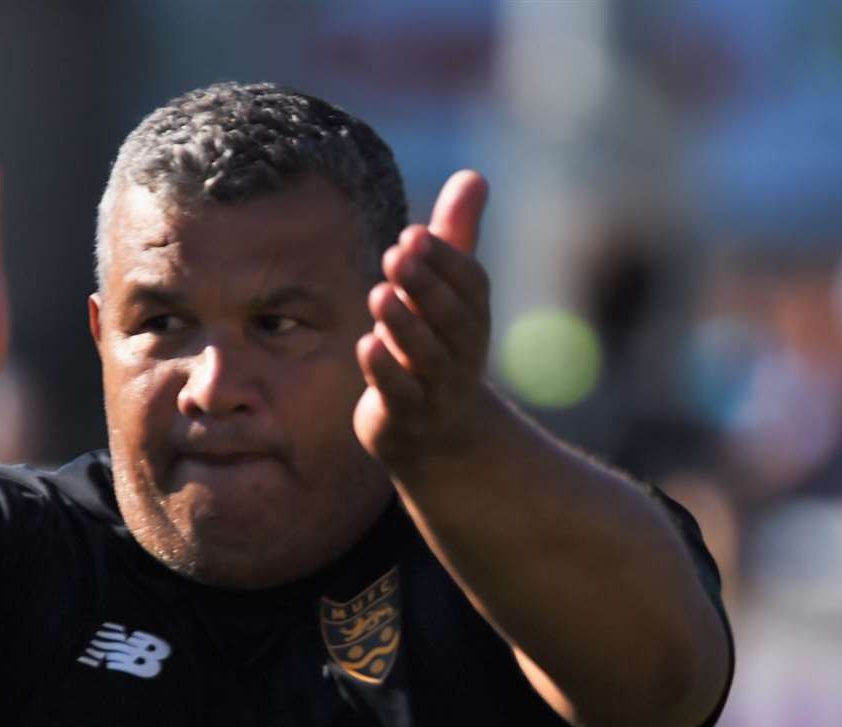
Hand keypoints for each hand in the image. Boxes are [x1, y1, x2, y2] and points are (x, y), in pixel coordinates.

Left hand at [353, 170, 490, 476]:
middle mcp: (462, 354)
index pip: (471, 286)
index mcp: (472, 319)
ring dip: (404, 325)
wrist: (439, 438)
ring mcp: (436, 389)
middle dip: (426, 286)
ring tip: (378, 294)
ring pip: (427, 357)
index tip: (414, 234)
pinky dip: (385, 372)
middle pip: (452, 319)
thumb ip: (456, 238)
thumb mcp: (448, 294)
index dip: (447, 261)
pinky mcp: (407, 417)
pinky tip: (367, 346)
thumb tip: (474, 174)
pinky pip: (400, 395)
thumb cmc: (438, 348)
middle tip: (393, 253)